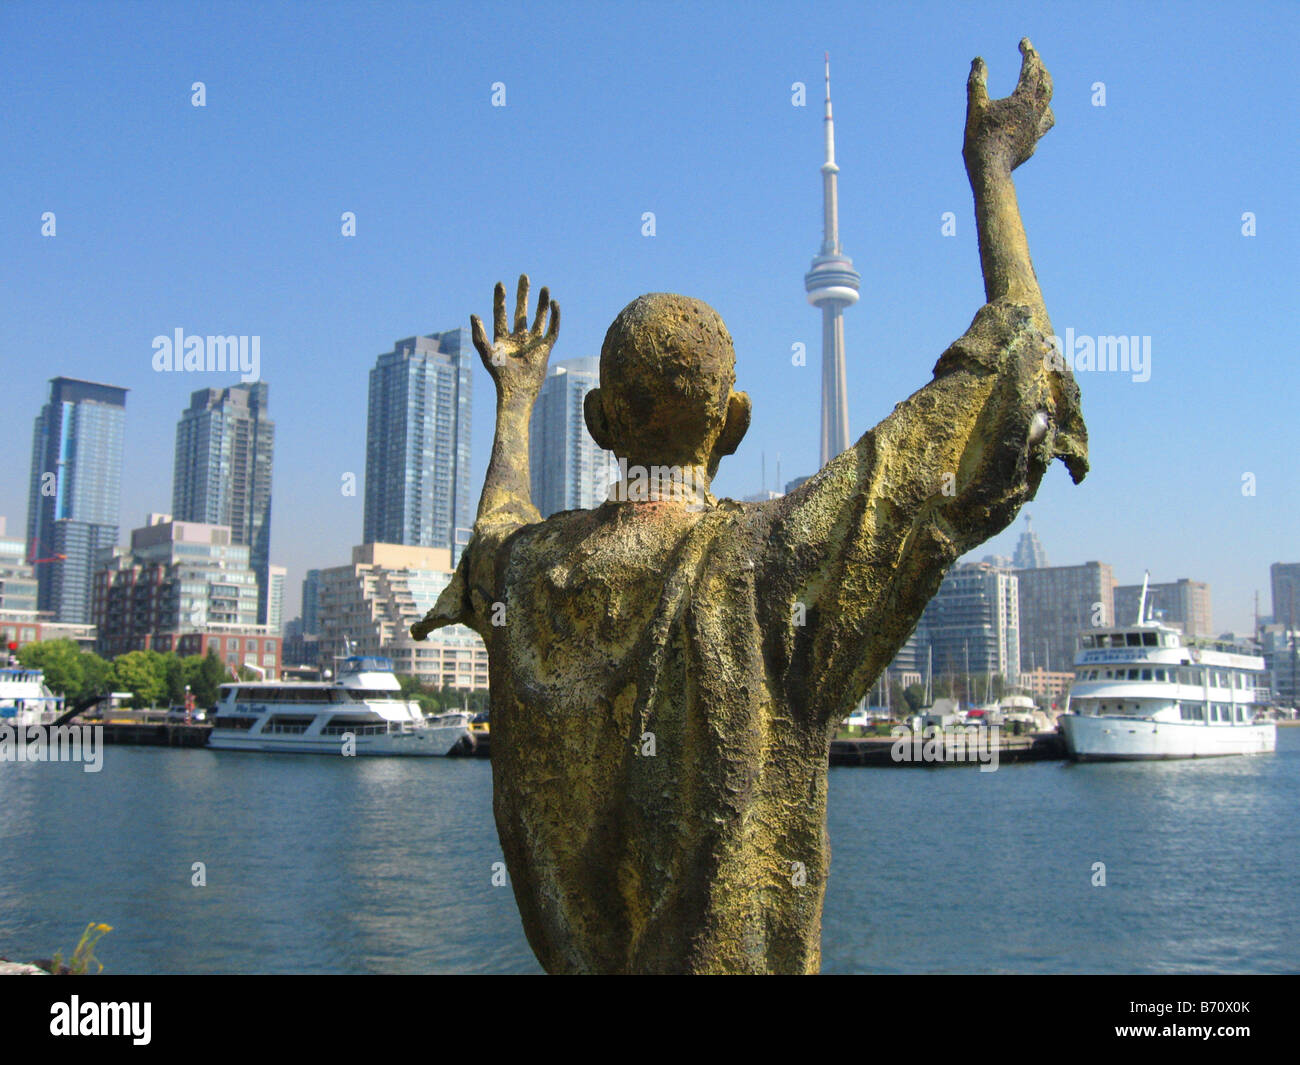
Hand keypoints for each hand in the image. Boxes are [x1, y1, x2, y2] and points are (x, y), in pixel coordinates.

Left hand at [471, 274, 558, 397]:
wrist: (516, 391)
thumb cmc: (499, 375)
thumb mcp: (486, 353)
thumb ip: (478, 335)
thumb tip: (473, 315)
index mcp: (503, 339)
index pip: (501, 314)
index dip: (501, 299)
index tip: (500, 284)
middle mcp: (519, 338)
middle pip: (522, 311)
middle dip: (523, 294)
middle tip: (524, 277)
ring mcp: (533, 343)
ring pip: (538, 318)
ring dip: (541, 303)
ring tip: (544, 287)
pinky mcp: (545, 348)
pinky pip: (552, 329)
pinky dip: (555, 317)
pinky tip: (554, 304)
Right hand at [963, 38, 1053, 176]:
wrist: (990, 172)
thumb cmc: (981, 138)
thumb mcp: (976, 107)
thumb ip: (978, 81)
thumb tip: (978, 60)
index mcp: (1023, 100)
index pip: (1032, 69)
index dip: (1029, 52)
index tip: (1024, 42)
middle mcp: (1035, 113)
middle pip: (1046, 85)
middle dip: (1041, 69)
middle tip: (1034, 61)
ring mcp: (1035, 131)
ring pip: (1049, 109)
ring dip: (1046, 96)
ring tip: (1039, 93)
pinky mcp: (1031, 146)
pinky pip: (1040, 130)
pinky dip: (1038, 121)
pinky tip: (1030, 124)